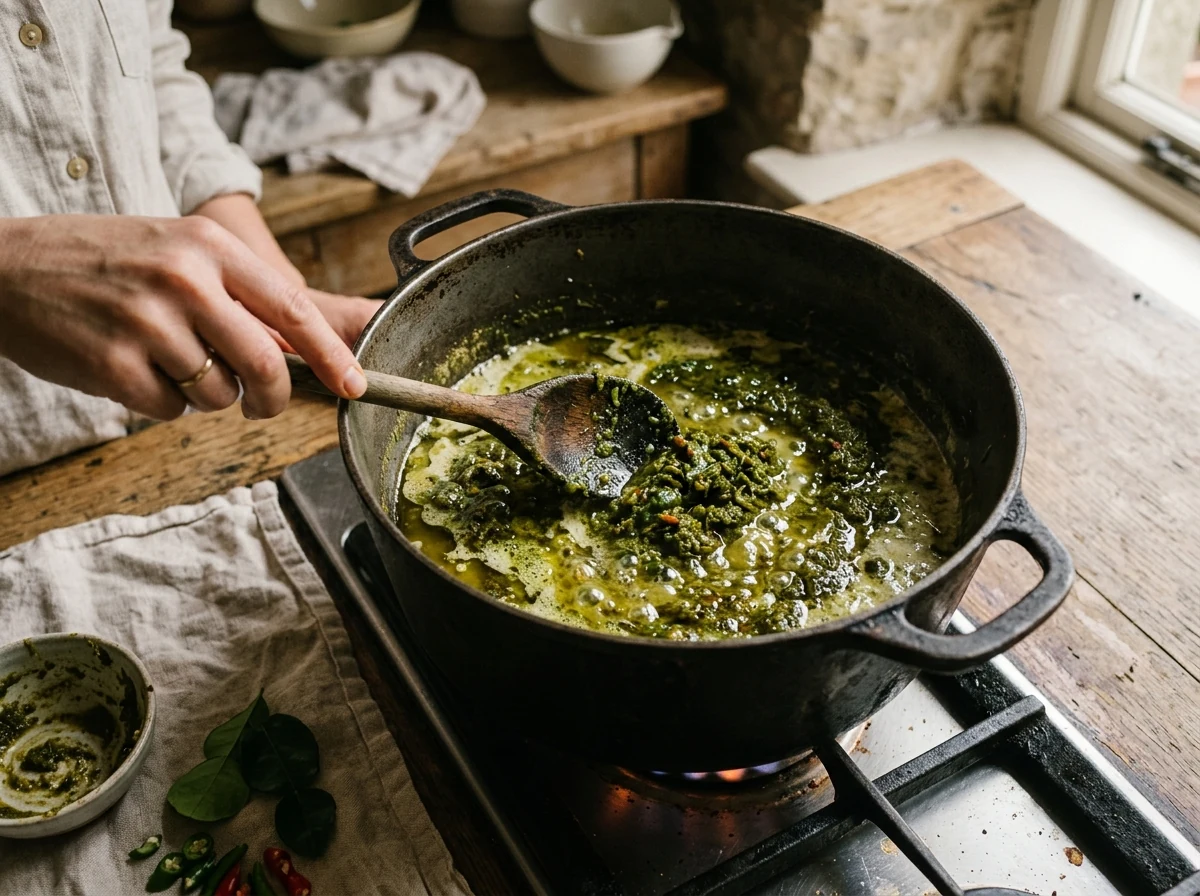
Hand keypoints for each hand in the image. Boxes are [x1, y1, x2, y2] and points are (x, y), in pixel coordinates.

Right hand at [0, 214, 367, 420]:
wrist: (4, 267)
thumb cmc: (106, 261)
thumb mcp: (179, 250)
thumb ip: (244, 295)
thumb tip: (316, 345)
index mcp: (209, 245)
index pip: (293, 310)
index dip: (333, 356)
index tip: (357, 386)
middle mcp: (183, 279)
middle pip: (266, 366)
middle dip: (271, 398)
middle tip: (259, 403)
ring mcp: (146, 322)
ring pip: (219, 394)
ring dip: (204, 394)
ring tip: (166, 359)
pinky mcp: (113, 364)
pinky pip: (170, 410)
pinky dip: (160, 402)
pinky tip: (132, 368)